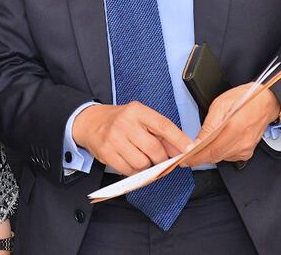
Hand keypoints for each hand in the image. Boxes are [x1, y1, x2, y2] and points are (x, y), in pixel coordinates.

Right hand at [72, 102, 193, 175]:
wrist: (90, 122)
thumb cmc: (120, 120)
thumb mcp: (140, 118)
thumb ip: (161, 133)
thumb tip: (182, 149)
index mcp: (137, 111)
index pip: (163, 126)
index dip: (179, 139)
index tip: (190, 149)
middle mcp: (125, 123)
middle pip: (154, 149)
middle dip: (161, 159)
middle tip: (159, 157)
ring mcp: (114, 138)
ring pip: (142, 163)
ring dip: (146, 165)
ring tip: (140, 156)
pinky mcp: (106, 152)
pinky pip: (129, 170)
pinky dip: (134, 170)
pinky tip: (130, 161)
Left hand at [179, 85, 280, 166]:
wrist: (267, 102)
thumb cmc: (245, 98)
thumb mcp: (220, 105)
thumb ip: (208, 126)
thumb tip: (197, 142)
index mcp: (234, 129)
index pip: (210, 151)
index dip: (194, 157)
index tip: (183, 159)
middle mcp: (241, 143)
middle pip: (214, 157)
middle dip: (198, 156)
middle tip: (186, 152)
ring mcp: (245, 150)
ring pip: (220, 157)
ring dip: (208, 153)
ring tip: (201, 143)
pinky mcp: (247, 152)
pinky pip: (228, 156)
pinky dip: (219, 151)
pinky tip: (217, 142)